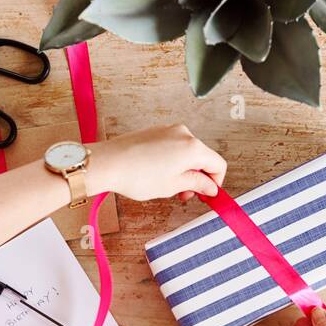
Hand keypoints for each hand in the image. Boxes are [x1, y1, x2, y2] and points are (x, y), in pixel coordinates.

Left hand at [87, 124, 226, 201]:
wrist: (108, 163)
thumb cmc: (137, 175)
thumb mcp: (173, 185)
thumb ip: (197, 184)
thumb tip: (210, 187)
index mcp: (193, 147)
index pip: (218, 164)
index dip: (216, 182)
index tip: (207, 194)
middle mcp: (184, 134)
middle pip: (203, 157)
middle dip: (198, 178)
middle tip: (186, 195)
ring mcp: (169, 130)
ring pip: (188, 153)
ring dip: (185, 171)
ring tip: (169, 187)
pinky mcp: (156, 132)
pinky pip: (174, 147)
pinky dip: (174, 162)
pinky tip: (159, 175)